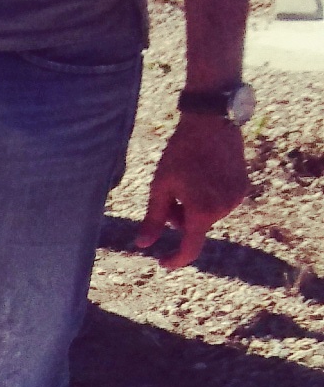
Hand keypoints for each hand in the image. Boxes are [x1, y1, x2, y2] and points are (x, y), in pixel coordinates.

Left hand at [139, 112, 246, 267]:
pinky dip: (207, 197)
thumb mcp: (160, 187)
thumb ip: (153, 219)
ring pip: (207, 215)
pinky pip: (220, 203)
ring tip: (188, 178)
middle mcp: (224, 210)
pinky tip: (203, 173)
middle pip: (195, 226)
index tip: (162, 262)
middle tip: (169, 191)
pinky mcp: (243, 188)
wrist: (211, 124)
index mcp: (202, 212)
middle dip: (179, 216)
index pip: (190, 248)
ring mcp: (236, 199)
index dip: (175, 259)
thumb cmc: (180, 154)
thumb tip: (142, 245)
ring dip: (194, 206)